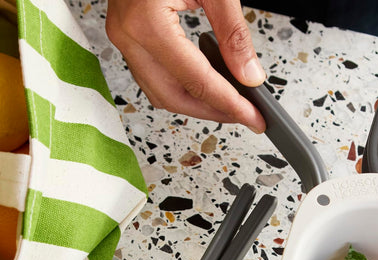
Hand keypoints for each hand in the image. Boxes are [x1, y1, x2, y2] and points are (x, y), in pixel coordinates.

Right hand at [105, 0, 266, 131]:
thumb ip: (234, 33)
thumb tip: (250, 75)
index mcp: (147, 23)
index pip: (197, 81)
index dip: (229, 105)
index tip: (254, 118)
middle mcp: (127, 35)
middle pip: (173, 97)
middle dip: (211, 112)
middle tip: (247, 117)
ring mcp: (122, 36)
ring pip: (159, 91)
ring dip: (196, 102)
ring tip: (231, 102)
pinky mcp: (127, 33)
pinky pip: (153, 73)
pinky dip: (182, 84)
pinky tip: (208, 81)